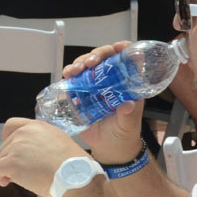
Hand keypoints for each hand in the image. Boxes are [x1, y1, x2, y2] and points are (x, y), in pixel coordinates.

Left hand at [0, 118, 86, 196]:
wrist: (74, 175)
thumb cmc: (72, 165)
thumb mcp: (59, 142)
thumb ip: (42, 142)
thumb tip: (33, 153)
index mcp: (37, 127)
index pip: (12, 124)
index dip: (7, 138)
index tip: (11, 150)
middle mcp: (24, 133)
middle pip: (5, 146)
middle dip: (11, 159)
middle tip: (25, 171)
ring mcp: (17, 147)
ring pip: (1, 159)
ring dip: (8, 169)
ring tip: (24, 178)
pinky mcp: (11, 163)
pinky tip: (6, 182)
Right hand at [59, 42, 145, 164]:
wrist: (108, 150)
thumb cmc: (123, 136)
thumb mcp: (128, 125)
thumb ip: (129, 115)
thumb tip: (128, 104)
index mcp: (127, 84)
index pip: (127, 60)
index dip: (124, 49)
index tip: (117, 47)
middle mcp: (112, 81)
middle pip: (105, 58)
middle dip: (96, 54)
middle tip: (90, 62)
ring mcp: (96, 86)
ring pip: (88, 65)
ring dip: (80, 62)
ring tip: (75, 70)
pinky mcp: (82, 93)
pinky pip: (75, 78)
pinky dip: (70, 73)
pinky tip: (67, 75)